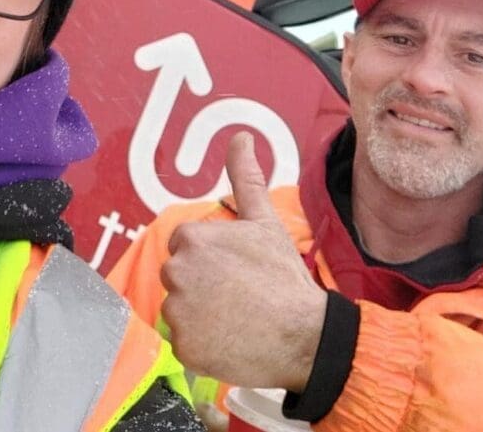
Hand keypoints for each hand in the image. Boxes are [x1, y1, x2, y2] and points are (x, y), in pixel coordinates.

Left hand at [160, 132, 327, 391]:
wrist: (306, 336)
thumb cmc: (284, 278)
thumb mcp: (264, 221)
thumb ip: (245, 176)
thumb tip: (241, 136)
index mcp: (190, 237)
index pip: (185, 247)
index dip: (211, 260)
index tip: (235, 272)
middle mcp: (176, 271)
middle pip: (178, 277)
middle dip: (201, 285)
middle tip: (237, 296)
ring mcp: (177, 310)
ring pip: (179, 309)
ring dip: (200, 315)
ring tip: (235, 318)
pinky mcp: (183, 346)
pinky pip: (183, 342)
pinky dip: (202, 345)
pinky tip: (229, 341)